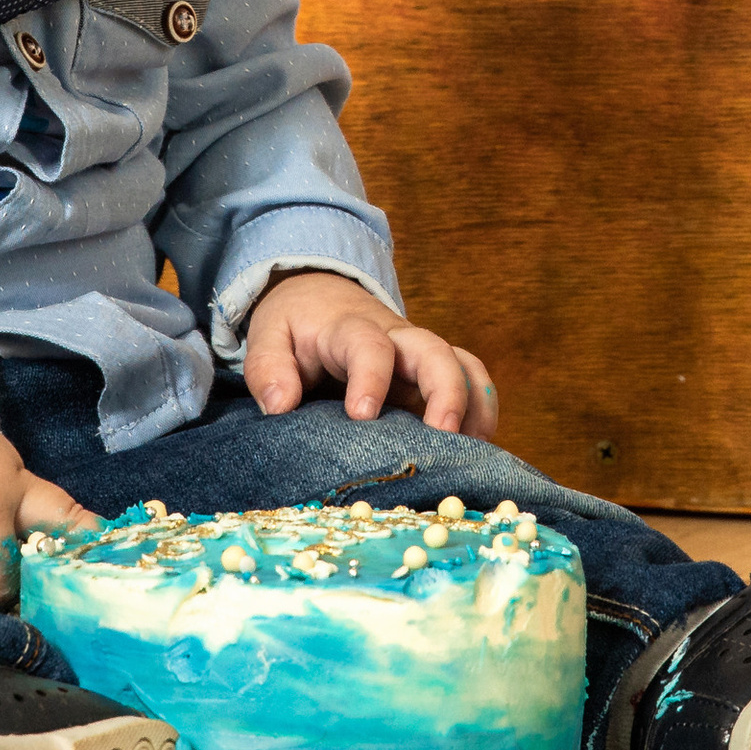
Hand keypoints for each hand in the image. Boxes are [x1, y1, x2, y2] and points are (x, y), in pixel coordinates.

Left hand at [242, 271, 499, 440]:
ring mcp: (419, 356)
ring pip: (464, 367)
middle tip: (442, 436)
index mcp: (350, 329)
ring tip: (471, 453)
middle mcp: (396, 338)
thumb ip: (269, 368)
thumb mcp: (269, 336)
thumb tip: (280, 405)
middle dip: (445, 391)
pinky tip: (474, 453)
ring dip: (474, 406)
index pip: (368, 346)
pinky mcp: (432, 374)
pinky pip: (472, 384)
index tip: (362, 415)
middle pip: (435, 351)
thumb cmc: (295, 325)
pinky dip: (481, 414)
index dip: (370, 377)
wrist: (320, 295)